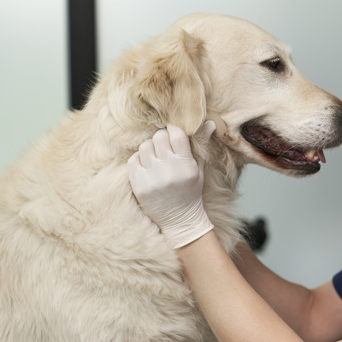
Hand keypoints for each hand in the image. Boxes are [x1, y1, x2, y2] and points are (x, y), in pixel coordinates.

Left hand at [128, 121, 215, 248]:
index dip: (173, 130)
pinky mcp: (138, 185)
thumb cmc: (191, 191)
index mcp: (186, 166)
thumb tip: (209, 122)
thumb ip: (202, 145)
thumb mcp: (199, 169)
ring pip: (144, 146)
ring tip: (156, 158)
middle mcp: (169, 171)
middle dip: (162, 138)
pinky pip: (133, 159)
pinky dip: (139, 160)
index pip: (176, 134)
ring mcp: (152, 178)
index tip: (173, 134)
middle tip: (165, 146)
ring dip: (150, 148)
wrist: (179, 220)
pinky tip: (148, 167)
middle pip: (158, 137)